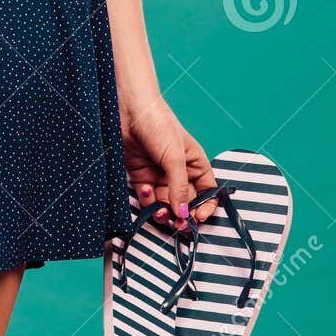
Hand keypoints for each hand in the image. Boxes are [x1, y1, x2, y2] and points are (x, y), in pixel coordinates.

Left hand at [119, 91, 216, 230]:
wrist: (129, 110)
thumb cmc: (158, 124)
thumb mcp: (174, 158)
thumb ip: (179, 188)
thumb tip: (184, 214)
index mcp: (195, 164)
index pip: (207, 192)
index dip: (205, 207)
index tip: (197, 218)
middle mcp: (179, 171)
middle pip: (184, 202)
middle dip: (181, 215)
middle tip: (177, 226)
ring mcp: (159, 174)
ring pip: (165, 203)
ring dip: (163, 211)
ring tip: (159, 212)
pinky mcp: (140, 174)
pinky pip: (146, 196)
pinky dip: (146, 199)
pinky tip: (145, 190)